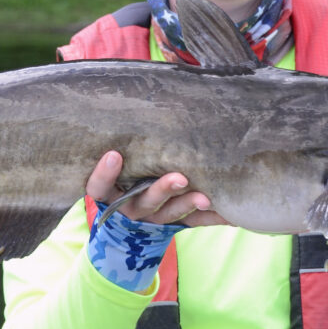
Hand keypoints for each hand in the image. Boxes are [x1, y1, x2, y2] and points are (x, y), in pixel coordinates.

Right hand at [85, 150, 227, 226]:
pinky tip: (228, 214)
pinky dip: (210, 217)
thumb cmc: (125, 173)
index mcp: (111, 193)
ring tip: (206, 198)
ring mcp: (153, 218)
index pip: (99, 187)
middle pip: (144, 201)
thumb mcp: (120, 163)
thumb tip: (142, 104)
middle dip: (162, 190)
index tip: (114, 154)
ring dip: (188, 205)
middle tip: (180, 178)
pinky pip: (193, 222)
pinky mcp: (174, 224)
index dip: (104, 174)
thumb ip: (126, 146)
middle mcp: (131, 207)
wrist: (133, 216)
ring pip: (168, 214)